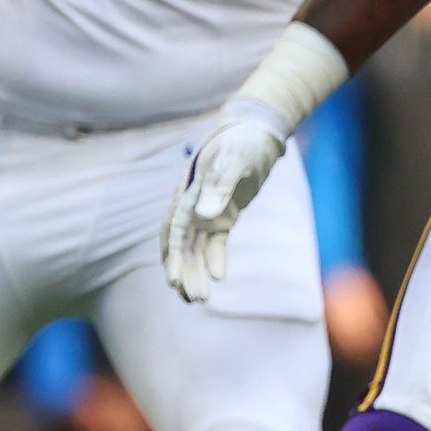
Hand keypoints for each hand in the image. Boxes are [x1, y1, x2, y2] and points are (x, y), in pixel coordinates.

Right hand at [162, 100, 290, 302]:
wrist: (256, 131)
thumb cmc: (242, 141)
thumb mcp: (234, 160)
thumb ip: (220, 186)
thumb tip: (205, 216)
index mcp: (187, 192)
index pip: (175, 230)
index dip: (173, 256)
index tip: (174, 280)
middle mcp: (192, 205)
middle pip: (181, 245)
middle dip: (184, 272)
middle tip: (191, 298)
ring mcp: (207, 212)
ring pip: (196, 249)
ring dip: (196, 272)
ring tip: (198, 299)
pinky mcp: (223, 217)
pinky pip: (215, 244)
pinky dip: (215, 260)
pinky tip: (219, 277)